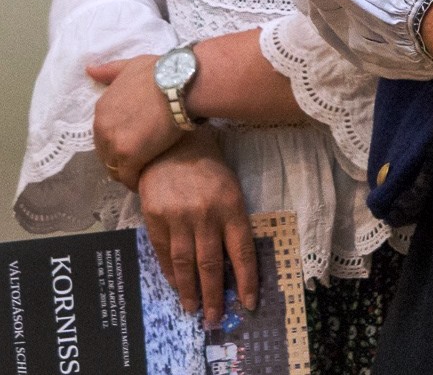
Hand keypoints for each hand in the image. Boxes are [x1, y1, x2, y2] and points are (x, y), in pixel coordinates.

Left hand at [88, 54, 180, 189]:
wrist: (180, 84)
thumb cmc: (161, 72)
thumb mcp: (131, 65)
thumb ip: (110, 71)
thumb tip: (89, 70)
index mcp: (102, 108)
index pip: (102, 133)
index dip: (118, 139)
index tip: (132, 141)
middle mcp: (102, 127)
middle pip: (105, 152)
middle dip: (119, 157)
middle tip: (139, 159)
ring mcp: (114, 143)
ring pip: (114, 167)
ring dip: (126, 171)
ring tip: (142, 172)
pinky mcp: (130, 157)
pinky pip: (128, 177)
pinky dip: (134, 181)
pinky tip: (144, 183)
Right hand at [136, 129, 258, 327]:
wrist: (171, 141)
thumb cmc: (208, 163)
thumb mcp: (230, 186)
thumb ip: (231, 219)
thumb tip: (234, 258)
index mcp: (231, 205)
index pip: (241, 251)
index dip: (246, 280)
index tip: (248, 303)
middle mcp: (206, 215)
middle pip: (212, 264)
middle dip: (215, 295)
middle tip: (215, 319)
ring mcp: (178, 217)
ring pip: (186, 264)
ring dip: (190, 291)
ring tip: (194, 311)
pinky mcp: (155, 217)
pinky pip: (163, 253)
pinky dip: (169, 274)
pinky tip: (176, 287)